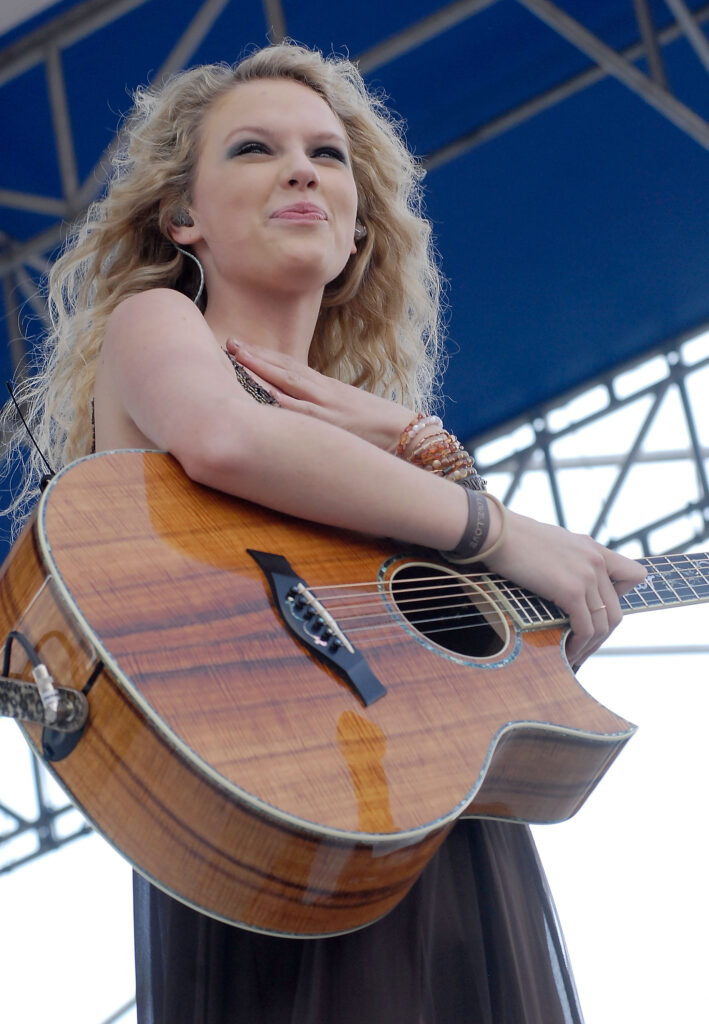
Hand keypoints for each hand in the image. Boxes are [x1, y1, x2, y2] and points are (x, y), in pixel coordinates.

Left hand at [226, 339, 412, 450]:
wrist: (405, 433)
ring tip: (236, 359)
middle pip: (283, 368)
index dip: (264, 355)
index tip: (241, 346)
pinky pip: (301, 411)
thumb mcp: (346, 408)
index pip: (289, 365)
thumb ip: (322, 405)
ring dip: (261, 370)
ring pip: (287, 384)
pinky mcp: (331, 424)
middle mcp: (322, 392)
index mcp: (326, 387)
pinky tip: (262, 394)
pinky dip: (281, 401)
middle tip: (228, 342)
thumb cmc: (377, 425)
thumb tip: (298, 408)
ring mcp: (325, 406)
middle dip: (255, 356)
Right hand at [482, 509, 646, 666]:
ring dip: (591, 645)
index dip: (621, 597)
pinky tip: (568, 651)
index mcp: (594, 548)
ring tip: (576, 655)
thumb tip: (561, 581)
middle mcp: (596, 561)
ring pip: (604, 623)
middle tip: (584, 645)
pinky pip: (586, 627)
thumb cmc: (513, 538)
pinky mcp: (571, 590)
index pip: (634, 575)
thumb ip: (568, 560)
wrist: (497, 532)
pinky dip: (579, 645)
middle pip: (617, 610)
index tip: (598, 608)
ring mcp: (587, 576)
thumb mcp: (553, 543)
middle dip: (602, 634)